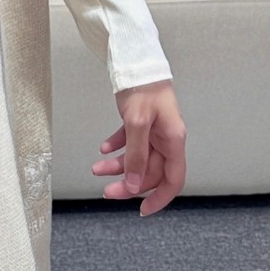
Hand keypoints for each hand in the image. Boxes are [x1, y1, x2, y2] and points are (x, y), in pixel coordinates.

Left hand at [91, 79, 186, 215]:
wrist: (136, 59)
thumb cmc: (143, 87)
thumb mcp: (137, 123)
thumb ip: (136, 156)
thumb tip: (133, 185)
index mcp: (173, 140)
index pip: (173, 180)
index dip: (159, 198)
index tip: (142, 210)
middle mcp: (166, 138)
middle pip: (150, 171)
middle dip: (129, 183)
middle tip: (107, 192)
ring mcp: (154, 129)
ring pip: (137, 157)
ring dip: (118, 165)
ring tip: (96, 168)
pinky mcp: (141, 120)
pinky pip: (130, 141)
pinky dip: (117, 146)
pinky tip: (103, 148)